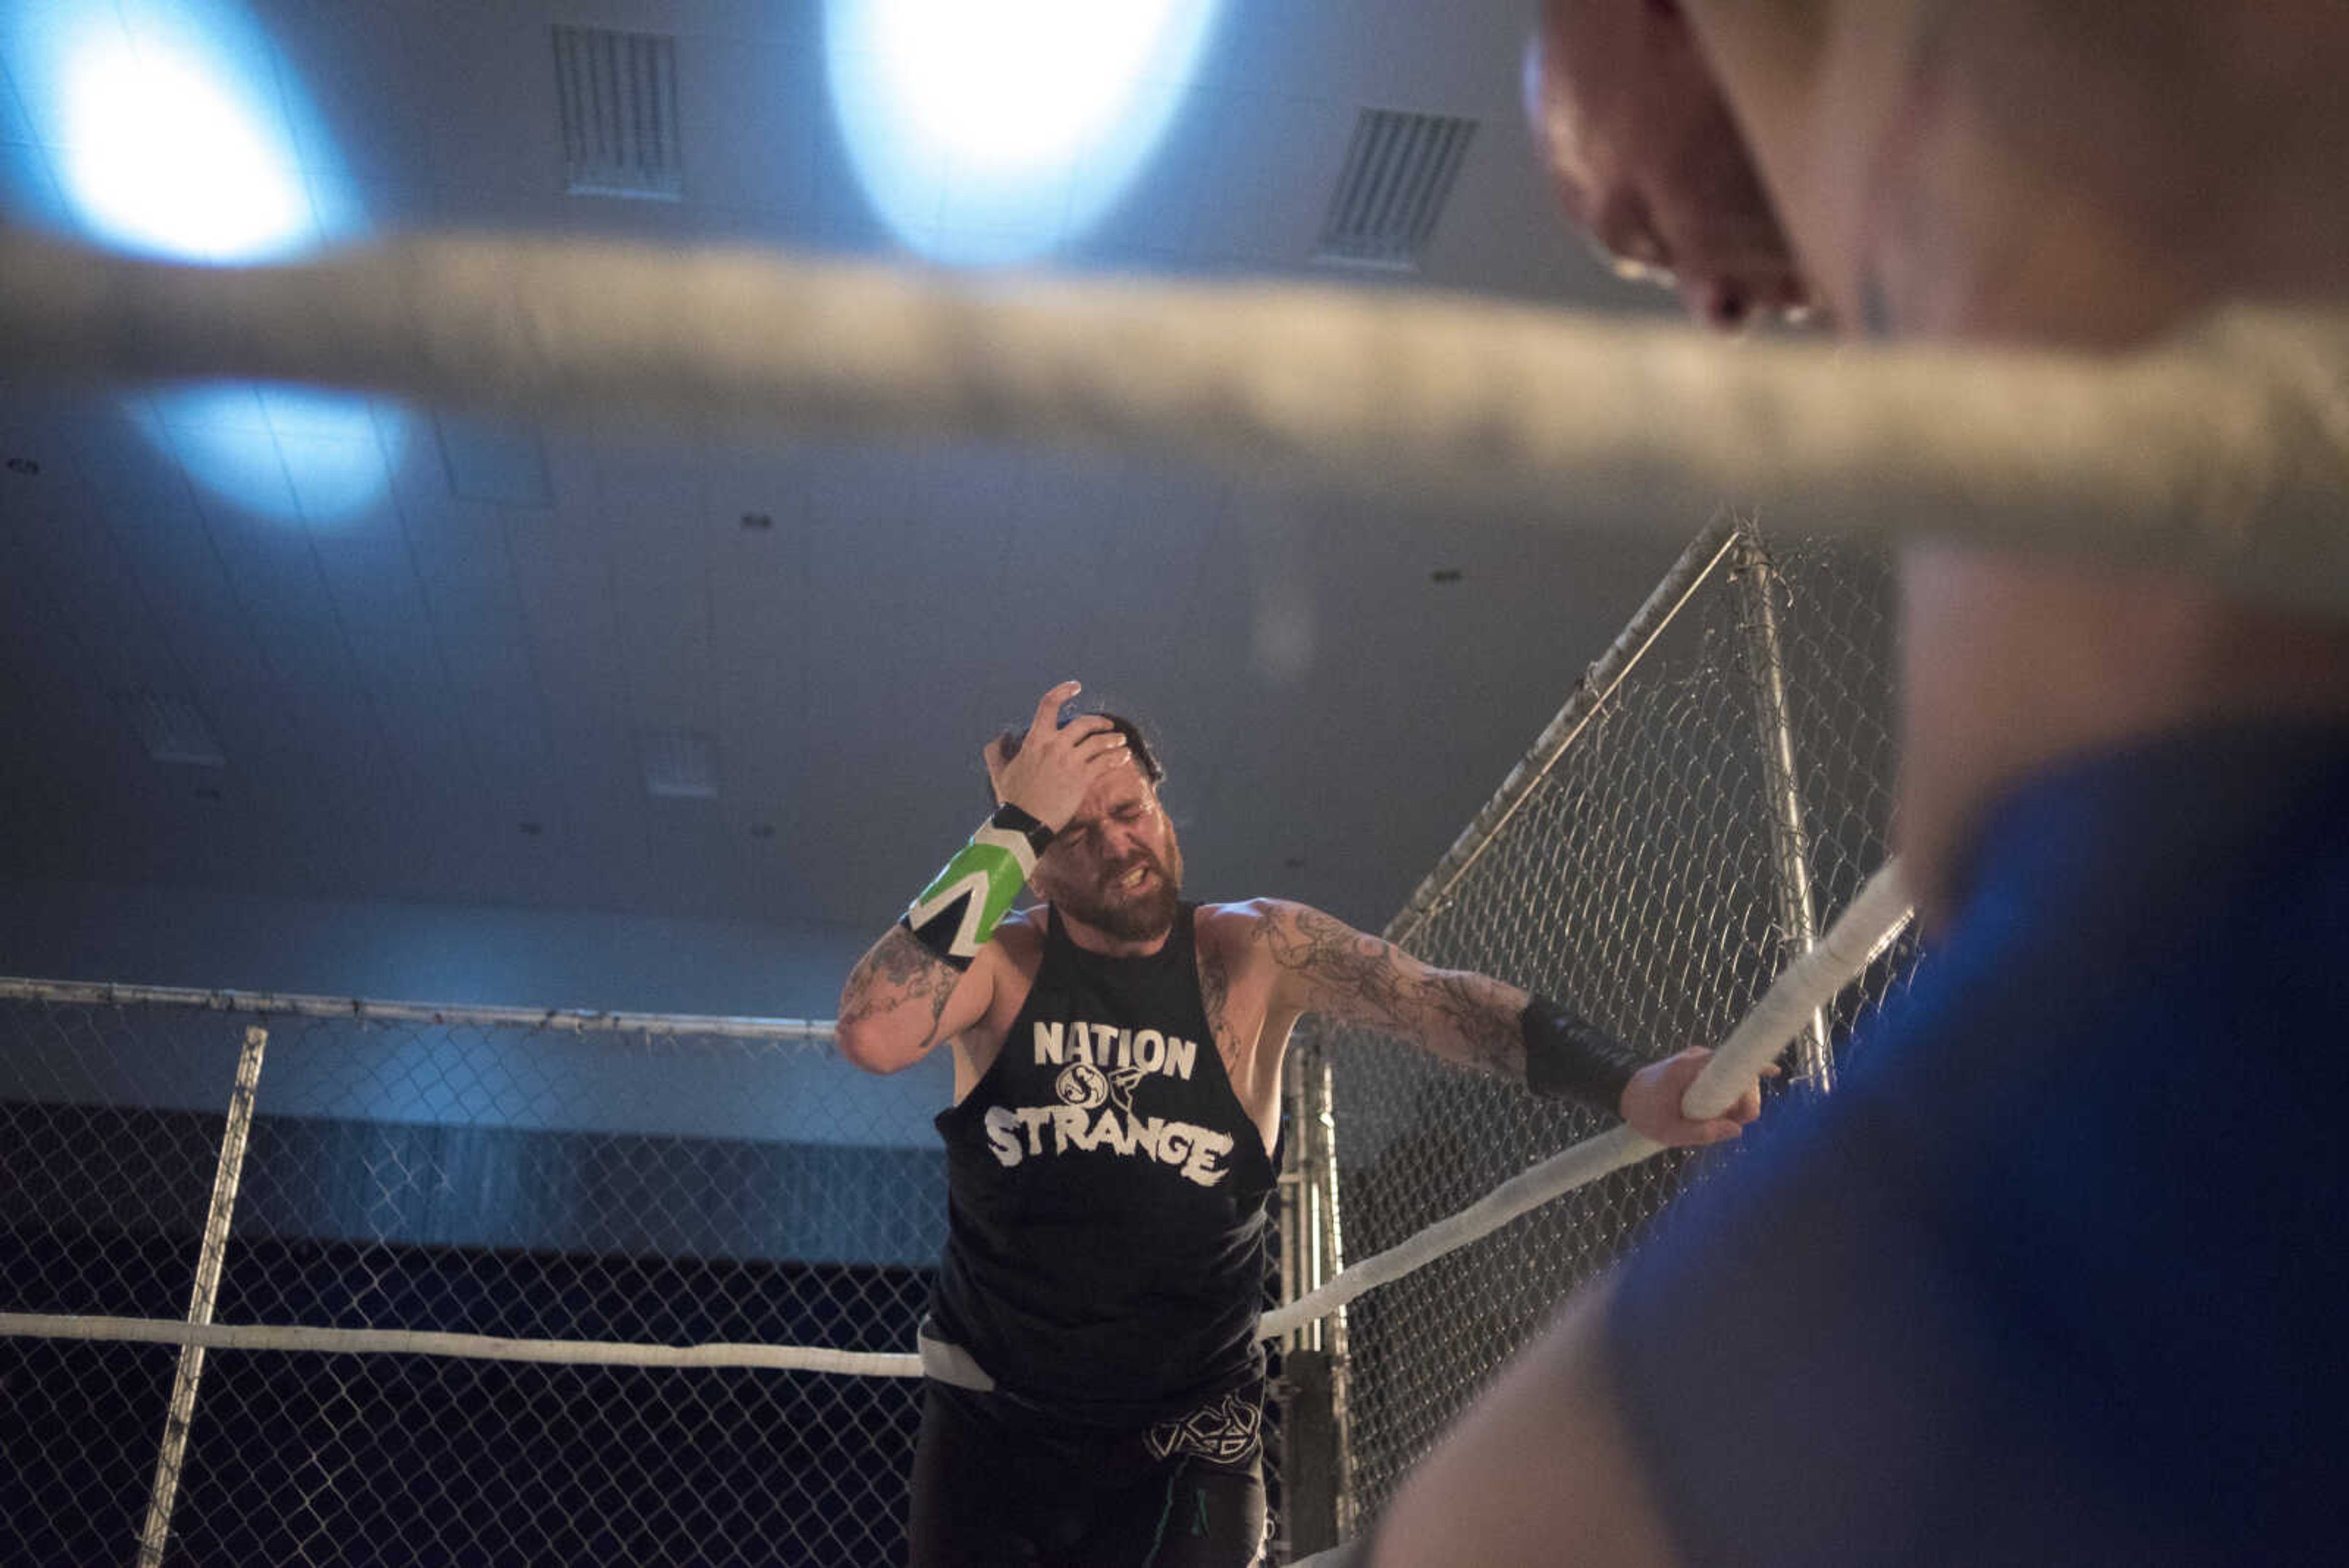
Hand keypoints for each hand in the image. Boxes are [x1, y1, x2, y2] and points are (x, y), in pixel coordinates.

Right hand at [982, 681, 1129, 831]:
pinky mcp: (1082, 778)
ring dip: (1113, 739)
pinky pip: (1105, 762)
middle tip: (1108, 725)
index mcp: (1035, 740)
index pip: (1048, 705)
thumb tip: (996, 740)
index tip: (1075, 687)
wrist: (1024, 822)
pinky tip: (1123, 757)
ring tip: (1120, 742)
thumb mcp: (999, 772)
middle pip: (1083, 723)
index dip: (1063, 691)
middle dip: (1099, 722)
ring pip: (1099, 742)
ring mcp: (1070, 761)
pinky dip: (1117, 757)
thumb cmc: (1012, 799)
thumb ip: (996, 753)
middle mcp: (1054, 746)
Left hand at [1616, 1047, 1771, 1146]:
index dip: (1754, 1068)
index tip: (1773, 1074)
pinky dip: (1732, 1097)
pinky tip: (1739, 1106)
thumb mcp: (1668, 1131)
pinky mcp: (1703, 1069)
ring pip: (1735, 1081)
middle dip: (1745, 1102)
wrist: (1624, 1093)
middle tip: (1732, 1123)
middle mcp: (1699, 1059)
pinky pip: (1727, 1081)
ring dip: (1736, 1103)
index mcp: (1689, 1068)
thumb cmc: (1644, 1110)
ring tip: (1718, 1121)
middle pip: (1740, 1075)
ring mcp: (1702, 1062)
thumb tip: (1737, 1131)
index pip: (1730, 1060)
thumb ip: (1702, 1133)